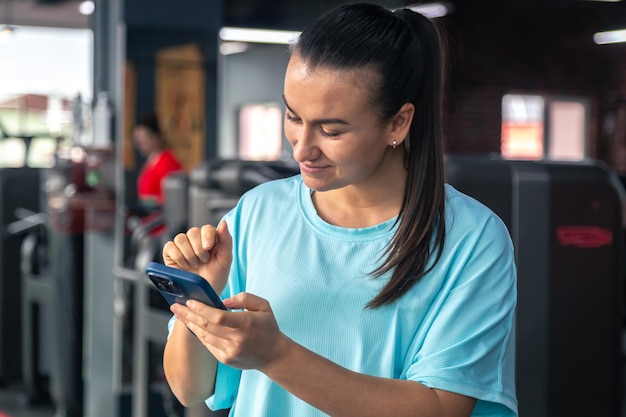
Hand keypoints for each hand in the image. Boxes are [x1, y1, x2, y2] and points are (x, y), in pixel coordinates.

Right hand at [162, 221, 231, 294]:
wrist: (203, 295)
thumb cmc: (216, 277)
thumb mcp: (225, 260)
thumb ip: (226, 240)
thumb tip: (224, 223)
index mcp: (210, 240)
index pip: (207, 228)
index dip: (207, 236)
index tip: (208, 248)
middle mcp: (196, 241)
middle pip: (193, 232)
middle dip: (199, 249)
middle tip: (203, 261)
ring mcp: (182, 247)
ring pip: (180, 238)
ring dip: (189, 253)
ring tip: (194, 265)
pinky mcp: (170, 254)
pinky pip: (170, 246)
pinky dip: (178, 256)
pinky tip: (184, 266)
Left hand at [170, 292, 291, 371]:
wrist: (273, 354)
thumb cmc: (267, 327)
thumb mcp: (263, 306)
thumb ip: (243, 298)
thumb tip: (222, 301)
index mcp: (246, 324)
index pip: (218, 317)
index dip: (201, 309)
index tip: (190, 301)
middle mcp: (236, 340)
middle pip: (206, 326)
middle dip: (188, 315)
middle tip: (175, 306)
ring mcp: (230, 352)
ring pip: (204, 336)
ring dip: (190, 324)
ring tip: (179, 314)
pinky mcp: (226, 359)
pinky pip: (208, 345)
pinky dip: (198, 334)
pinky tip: (192, 325)